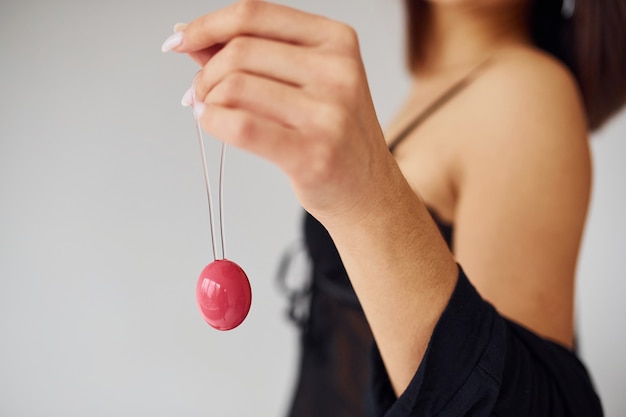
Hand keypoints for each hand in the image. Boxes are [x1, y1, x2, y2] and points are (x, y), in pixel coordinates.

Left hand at [163, 0, 393, 221]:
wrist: (366, 190)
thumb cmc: (333, 135)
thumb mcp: (306, 81)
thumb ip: (253, 55)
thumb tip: (189, 36)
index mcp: (337, 40)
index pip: (255, 15)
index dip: (206, 25)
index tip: (179, 39)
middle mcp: (338, 71)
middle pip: (240, 51)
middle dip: (205, 73)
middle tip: (198, 93)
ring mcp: (329, 113)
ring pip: (235, 86)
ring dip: (207, 99)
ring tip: (210, 111)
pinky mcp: (313, 153)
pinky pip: (241, 126)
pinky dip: (212, 121)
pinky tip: (210, 122)